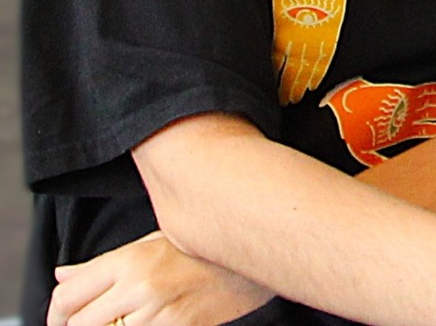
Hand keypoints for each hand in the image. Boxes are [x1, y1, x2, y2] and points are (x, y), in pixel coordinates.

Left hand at [48, 231, 271, 325]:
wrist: (256, 256)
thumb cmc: (203, 243)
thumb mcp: (153, 241)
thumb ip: (103, 264)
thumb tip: (61, 275)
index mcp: (130, 259)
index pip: (68, 295)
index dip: (56, 312)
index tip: (62, 317)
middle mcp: (139, 286)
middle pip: (78, 324)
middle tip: (90, 321)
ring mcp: (157, 313)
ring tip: (120, 318)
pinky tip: (141, 320)